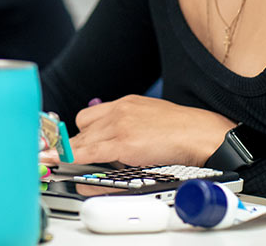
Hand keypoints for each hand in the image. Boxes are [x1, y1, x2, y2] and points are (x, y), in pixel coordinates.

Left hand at [69, 95, 235, 166]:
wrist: (201, 133)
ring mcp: (119, 126)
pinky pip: (89, 151)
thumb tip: (118, 141)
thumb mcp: (152, 116)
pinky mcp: (123, 143)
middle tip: (75, 156)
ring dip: (76, 153)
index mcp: (126, 103)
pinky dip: (73, 157)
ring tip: (71, 163)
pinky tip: (64, 161)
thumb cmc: (184, 129)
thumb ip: (132, 123)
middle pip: (82, 128)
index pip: (89, 116)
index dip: (80, 133)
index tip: (74, 141)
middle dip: (78, 144)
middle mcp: (119, 110)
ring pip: (83, 141)